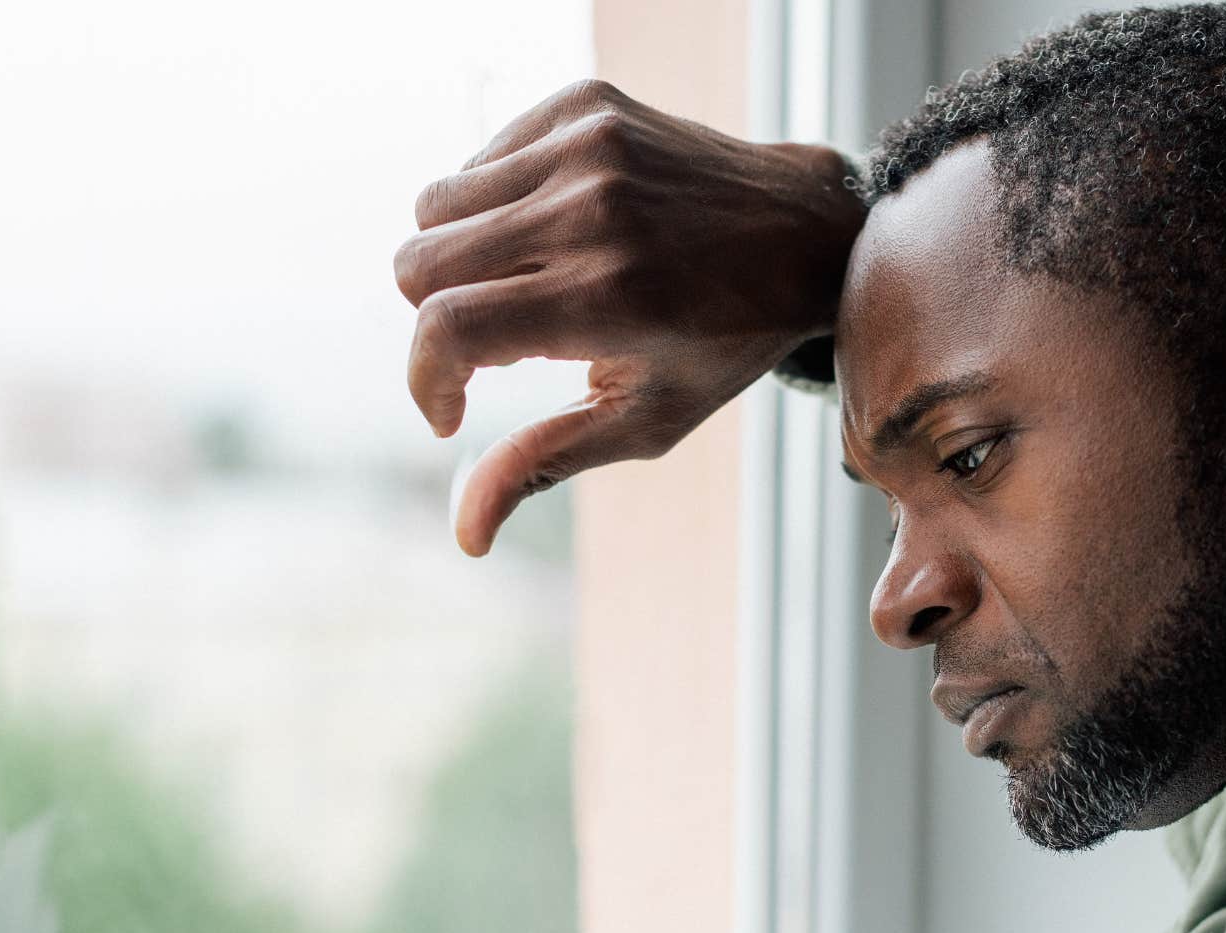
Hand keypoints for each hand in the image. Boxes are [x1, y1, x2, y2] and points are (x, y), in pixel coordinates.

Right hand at [394, 79, 864, 554]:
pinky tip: (553, 232)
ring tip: (527, 284)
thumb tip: (465, 536)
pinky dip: (494, 202)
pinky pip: (480, 157)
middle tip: (498, 343)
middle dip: (434, 319)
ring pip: (435, 205)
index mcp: (607, 298)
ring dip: (458, 257)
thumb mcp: (647, 420)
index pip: (446, 329)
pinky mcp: (587, 104)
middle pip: (419, 264)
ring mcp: (588, 146)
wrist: (806, 232)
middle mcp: (591, 211)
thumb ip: (545, 464)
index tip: (450, 410)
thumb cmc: (724, 344)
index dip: (425, 380)